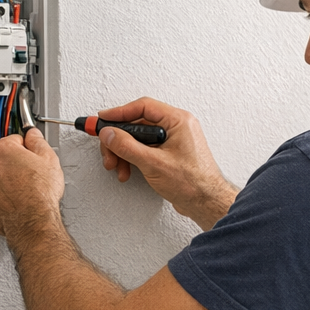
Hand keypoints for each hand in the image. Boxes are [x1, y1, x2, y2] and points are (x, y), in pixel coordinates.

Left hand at [0, 128, 65, 242]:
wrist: (32, 221)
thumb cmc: (39, 194)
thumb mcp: (49, 159)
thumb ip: (39, 142)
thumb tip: (34, 135)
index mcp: (3, 151)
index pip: (14, 140)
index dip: (27, 148)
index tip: (32, 153)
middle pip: (3, 158)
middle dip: (16, 164)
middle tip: (32, 174)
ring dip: (7, 180)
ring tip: (25, 189)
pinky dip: (2, 196)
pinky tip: (16, 200)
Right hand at [97, 97, 237, 229]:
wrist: (206, 203)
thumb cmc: (192, 183)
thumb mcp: (153, 163)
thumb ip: (127, 146)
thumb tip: (109, 134)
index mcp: (178, 121)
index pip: (143, 107)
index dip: (120, 113)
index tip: (103, 119)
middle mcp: (177, 127)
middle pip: (138, 124)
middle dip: (119, 140)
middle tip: (108, 152)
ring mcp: (173, 141)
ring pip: (139, 139)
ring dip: (124, 152)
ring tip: (118, 167)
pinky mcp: (170, 154)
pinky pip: (146, 149)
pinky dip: (134, 159)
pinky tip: (128, 171)